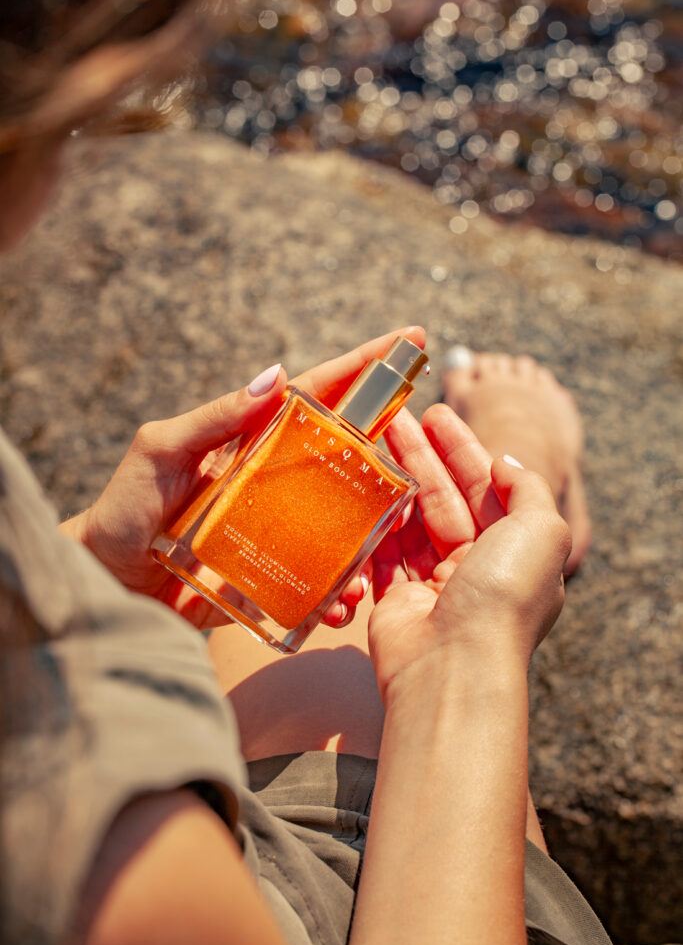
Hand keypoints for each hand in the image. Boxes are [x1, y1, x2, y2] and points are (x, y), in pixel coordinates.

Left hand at [62, 327, 425, 628]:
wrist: (107, 578)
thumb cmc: (126, 506)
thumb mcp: (161, 449)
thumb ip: (213, 417)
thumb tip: (275, 377)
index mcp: (255, 440)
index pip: (317, 395)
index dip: (363, 366)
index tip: (410, 340)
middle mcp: (276, 479)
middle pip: (347, 458)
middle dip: (390, 458)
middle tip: (421, 465)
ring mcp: (279, 526)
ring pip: (344, 523)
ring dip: (371, 538)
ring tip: (383, 553)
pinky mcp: (272, 573)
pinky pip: (317, 580)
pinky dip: (335, 592)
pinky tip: (342, 605)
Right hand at [368, 403, 570, 702]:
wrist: (453, 667)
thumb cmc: (502, 597)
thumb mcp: (542, 531)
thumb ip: (528, 489)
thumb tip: (503, 462)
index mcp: (515, 550)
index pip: (485, 486)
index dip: (460, 447)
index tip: (434, 415)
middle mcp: (478, 567)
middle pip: (444, 498)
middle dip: (420, 456)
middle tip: (393, 420)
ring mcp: (437, 585)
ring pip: (411, 523)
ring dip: (394, 485)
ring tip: (370, 447)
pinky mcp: (399, 602)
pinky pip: (384, 556)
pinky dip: (374, 529)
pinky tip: (361, 496)